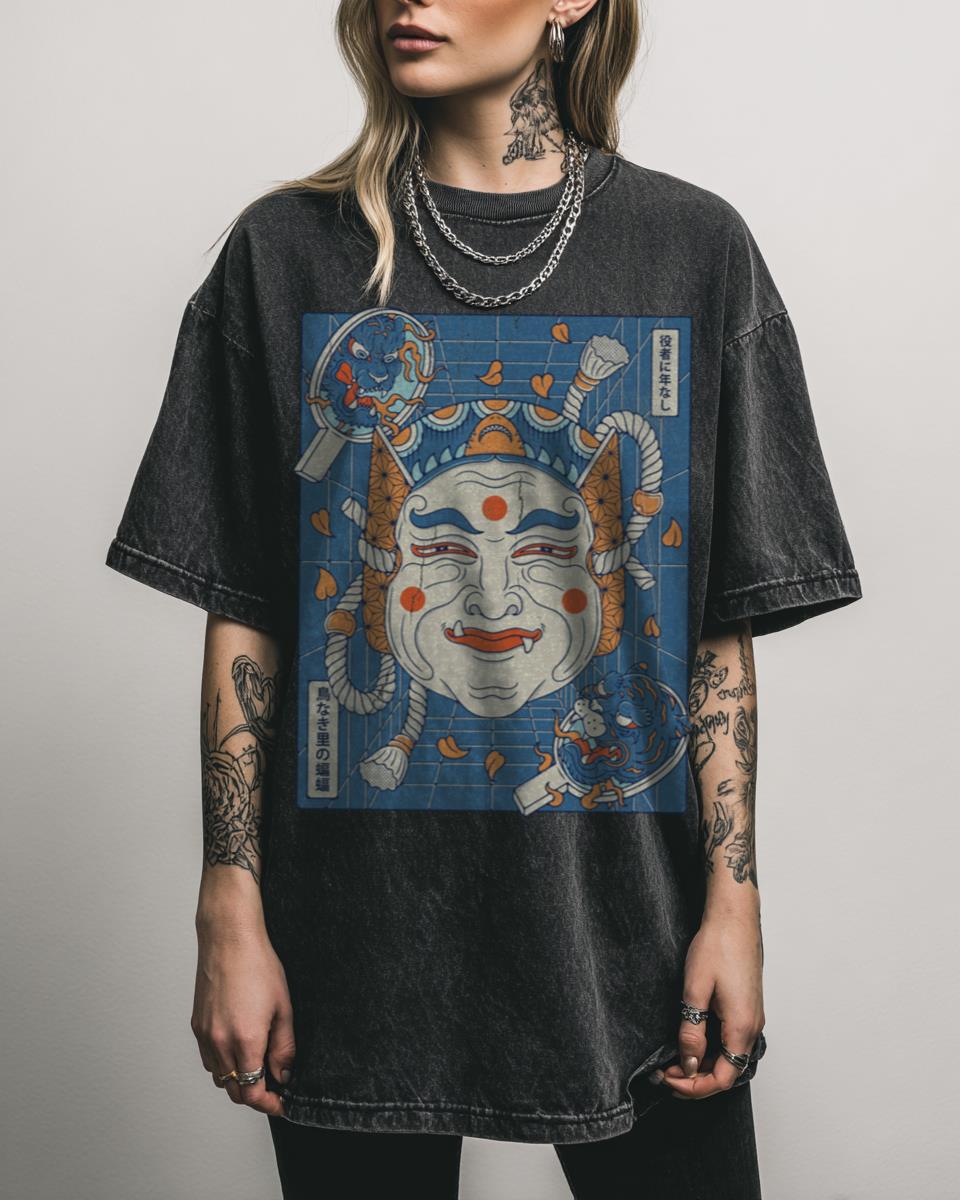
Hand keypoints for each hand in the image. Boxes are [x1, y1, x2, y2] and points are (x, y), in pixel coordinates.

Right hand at [191, 913, 295, 1116]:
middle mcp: (220, 1043)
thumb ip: (284, 1047)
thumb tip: (284, 1074)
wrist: (229, 939)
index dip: (268, 1104)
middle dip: (255, 1095)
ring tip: (258, 1066)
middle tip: (274, 1088)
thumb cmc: (258, 966)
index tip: (281, 1103)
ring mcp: (205, 1035)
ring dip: (238, 1080)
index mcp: (245, 1040)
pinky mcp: (196, 1026)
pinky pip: (208, 1059)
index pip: (252, 1092)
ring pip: (219, 1077)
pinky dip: (223, 1065)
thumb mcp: (283, 1007)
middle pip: (234, 1091)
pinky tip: (238, 1049)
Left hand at [660, 909, 763, 1099]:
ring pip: (729, 1057)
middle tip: (664, 1072)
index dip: (694, 1087)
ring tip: (673, 1059)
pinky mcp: (747, 1008)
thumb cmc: (717, 946)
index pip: (722, 1078)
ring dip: (703, 1064)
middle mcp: (753, 1027)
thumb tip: (689, 1064)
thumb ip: (692, 1031)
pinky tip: (691, 1041)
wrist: (735, 918)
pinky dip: (711, 1049)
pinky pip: (731, 1041)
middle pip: (727, 1072)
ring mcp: (752, 1017)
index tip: (668, 1079)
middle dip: (695, 1079)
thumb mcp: (695, 990)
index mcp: (742, 1027)